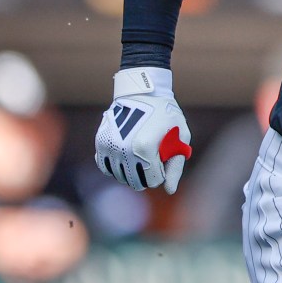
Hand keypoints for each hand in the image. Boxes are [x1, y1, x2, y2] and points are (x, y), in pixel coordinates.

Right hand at [94, 67, 191, 193]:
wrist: (143, 92)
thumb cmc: (167, 115)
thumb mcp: (180, 137)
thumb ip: (176, 166)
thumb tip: (169, 190)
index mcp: (145, 150)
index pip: (153, 181)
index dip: (162, 173)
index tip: (164, 158)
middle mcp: (124, 150)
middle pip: (135, 182)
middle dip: (147, 175)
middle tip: (153, 157)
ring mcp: (110, 146)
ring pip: (120, 177)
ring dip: (132, 171)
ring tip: (141, 154)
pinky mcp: (100, 142)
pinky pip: (105, 167)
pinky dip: (116, 166)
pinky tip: (126, 156)